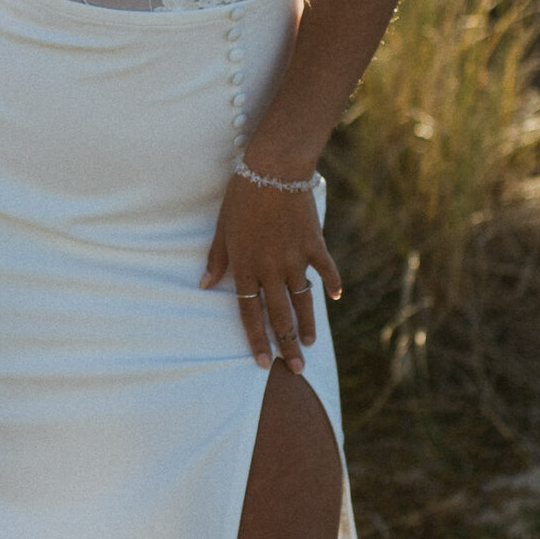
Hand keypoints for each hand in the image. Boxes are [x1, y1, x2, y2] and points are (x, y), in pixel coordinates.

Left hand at [199, 176, 341, 372]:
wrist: (274, 169)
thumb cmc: (242, 196)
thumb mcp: (222, 228)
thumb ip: (217, 259)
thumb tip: (205, 285)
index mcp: (246, 267)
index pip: (250, 313)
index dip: (256, 339)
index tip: (262, 362)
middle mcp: (271, 269)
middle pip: (280, 315)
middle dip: (286, 345)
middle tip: (295, 369)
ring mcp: (295, 258)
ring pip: (303, 300)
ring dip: (307, 324)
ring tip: (310, 344)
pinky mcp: (314, 244)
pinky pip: (325, 269)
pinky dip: (332, 283)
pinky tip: (334, 297)